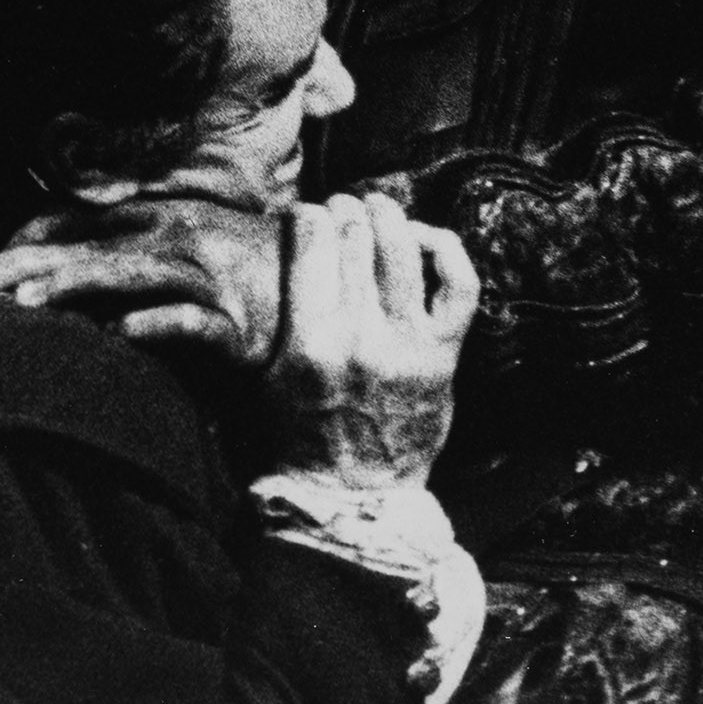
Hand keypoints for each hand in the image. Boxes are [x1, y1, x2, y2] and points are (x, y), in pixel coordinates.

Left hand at [0, 199, 286, 365]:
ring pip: (130, 277)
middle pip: (88, 250)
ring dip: (75, 287)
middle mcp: (174, 239)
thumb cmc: (240, 261)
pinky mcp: (232, 323)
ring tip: (24, 302)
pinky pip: (189, 322)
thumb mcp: (180, 238)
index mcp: (157, 217)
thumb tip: (51, 253)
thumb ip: (123, 242)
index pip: (78, 222)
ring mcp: (203, 278)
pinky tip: (119, 333)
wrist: (324, 276)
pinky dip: (155, 324)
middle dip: (25, 265)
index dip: (24, 241)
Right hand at [263, 192, 479, 490]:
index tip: (305, 214)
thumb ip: (256, 323)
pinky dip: (446, 249)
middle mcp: (358, 337)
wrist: (355, 497)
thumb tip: (242, 266)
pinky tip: (425, 239)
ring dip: (388, 214)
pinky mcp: (443, 355)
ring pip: (403, 248)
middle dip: (344, 208)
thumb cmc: (301, 435)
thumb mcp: (262, 380)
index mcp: (307, 342)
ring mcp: (406, 344)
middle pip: (355, 236)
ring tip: (378, 206)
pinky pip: (459, 283)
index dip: (308, 215)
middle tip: (340, 206)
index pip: (311, 242)